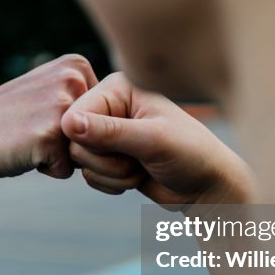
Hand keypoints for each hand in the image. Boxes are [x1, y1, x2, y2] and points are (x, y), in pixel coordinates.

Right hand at [0, 55, 96, 181]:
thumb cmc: (11, 122)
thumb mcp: (48, 89)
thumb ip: (80, 89)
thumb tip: (120, 102)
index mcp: (75, 63)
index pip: (103, 111)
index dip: (75, 124)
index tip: (44, 113)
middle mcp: (73, 78)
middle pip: (98, 130)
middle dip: (71, 140)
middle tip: (35, 127)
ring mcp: (63, 105)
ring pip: (85, 150)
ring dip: (61, 154)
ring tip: (32, 138)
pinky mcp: (52, 136)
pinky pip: (69, 168)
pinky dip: (50, 168)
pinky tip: (26, 151)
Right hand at [61, 72, 254, 207]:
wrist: (207, 185)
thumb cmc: (190, 154)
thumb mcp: (152, 140)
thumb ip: (109, 132)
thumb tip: (67, 123)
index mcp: (118, 88)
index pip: (74, 116)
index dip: (90, 141)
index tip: (123, 149)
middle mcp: (110, 106)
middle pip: (74, 142)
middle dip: (106, 162)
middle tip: (137, 160)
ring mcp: (108, 133)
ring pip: (81, 162)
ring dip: (112, 174)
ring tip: (141, 167)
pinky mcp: (109, 157)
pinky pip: (89, 175)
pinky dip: (111, 183)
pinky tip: (136, 176)